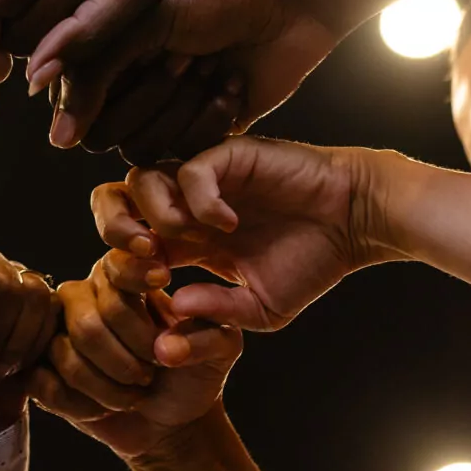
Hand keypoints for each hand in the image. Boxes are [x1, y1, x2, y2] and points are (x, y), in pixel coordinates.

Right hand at [29, 250, 241, 458]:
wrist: (173, 423)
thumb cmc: (194, 374)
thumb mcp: (223, 349)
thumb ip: (208, 334)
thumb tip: (168, 343)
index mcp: (123, 280)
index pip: (115, 267)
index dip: (133, 276)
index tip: (161, 282)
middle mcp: (85, 298)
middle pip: (88, 321)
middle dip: (127, 358)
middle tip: (152, 371)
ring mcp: (58, 335)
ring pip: (67, 355)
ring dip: (109, 387)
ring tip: (134, 394)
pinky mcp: (42, 372)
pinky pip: (47, 385)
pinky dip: (84, 405)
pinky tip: (105, 408)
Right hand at [60, 0, 336, 160]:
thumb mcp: (141, 18)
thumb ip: (90, 74)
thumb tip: (58, 140)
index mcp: (99, 48)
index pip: (72, 103)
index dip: (109, 83)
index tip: (151, 42)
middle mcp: (123, 83)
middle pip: (105, 135)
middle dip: (151, 94)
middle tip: (187, 54)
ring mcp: (161, 110)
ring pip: (143, 150)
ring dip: (181, 108)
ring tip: (211, 67)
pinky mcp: (201, 131)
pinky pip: (184, 157)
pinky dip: (211, 120)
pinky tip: (233, 83)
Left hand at [92, 138, 389, 330]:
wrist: (354, 224)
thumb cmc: (310, 262)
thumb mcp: (260, 308)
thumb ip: (216, 314)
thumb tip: (175, 312)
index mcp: (186, 240)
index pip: (127, 243)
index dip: (127, 264)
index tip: (154, 288)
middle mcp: (186, 205)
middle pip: (116, 200)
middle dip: (117, 229)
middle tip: (146, 256)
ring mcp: (205, 178)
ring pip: (143, 178)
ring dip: (155, 214)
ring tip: (188, 241)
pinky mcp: (229, 156)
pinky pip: (191, 169)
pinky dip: (199, 199)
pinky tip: (227, 224)